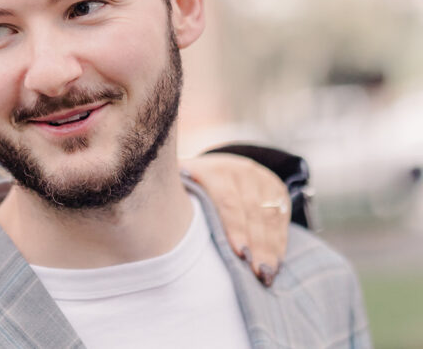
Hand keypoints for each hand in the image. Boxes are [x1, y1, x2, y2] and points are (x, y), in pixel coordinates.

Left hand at [181, 153, 290, 286]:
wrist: (221, 164)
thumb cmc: (192, 184)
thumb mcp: (182, 183)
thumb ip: (176, 199)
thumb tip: (157, 225)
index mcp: (215, 171)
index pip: (228, 201)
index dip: (235, 228)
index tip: (239, 253)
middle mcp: (242, 172)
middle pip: (253, 212)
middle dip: (257, 245)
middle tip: (257, 273)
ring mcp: (262, 179)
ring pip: (271, 217)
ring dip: (271, 248)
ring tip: (266, 275)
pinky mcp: (278, 188)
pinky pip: (282, 219)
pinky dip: (279, 243)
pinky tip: (276, 264)